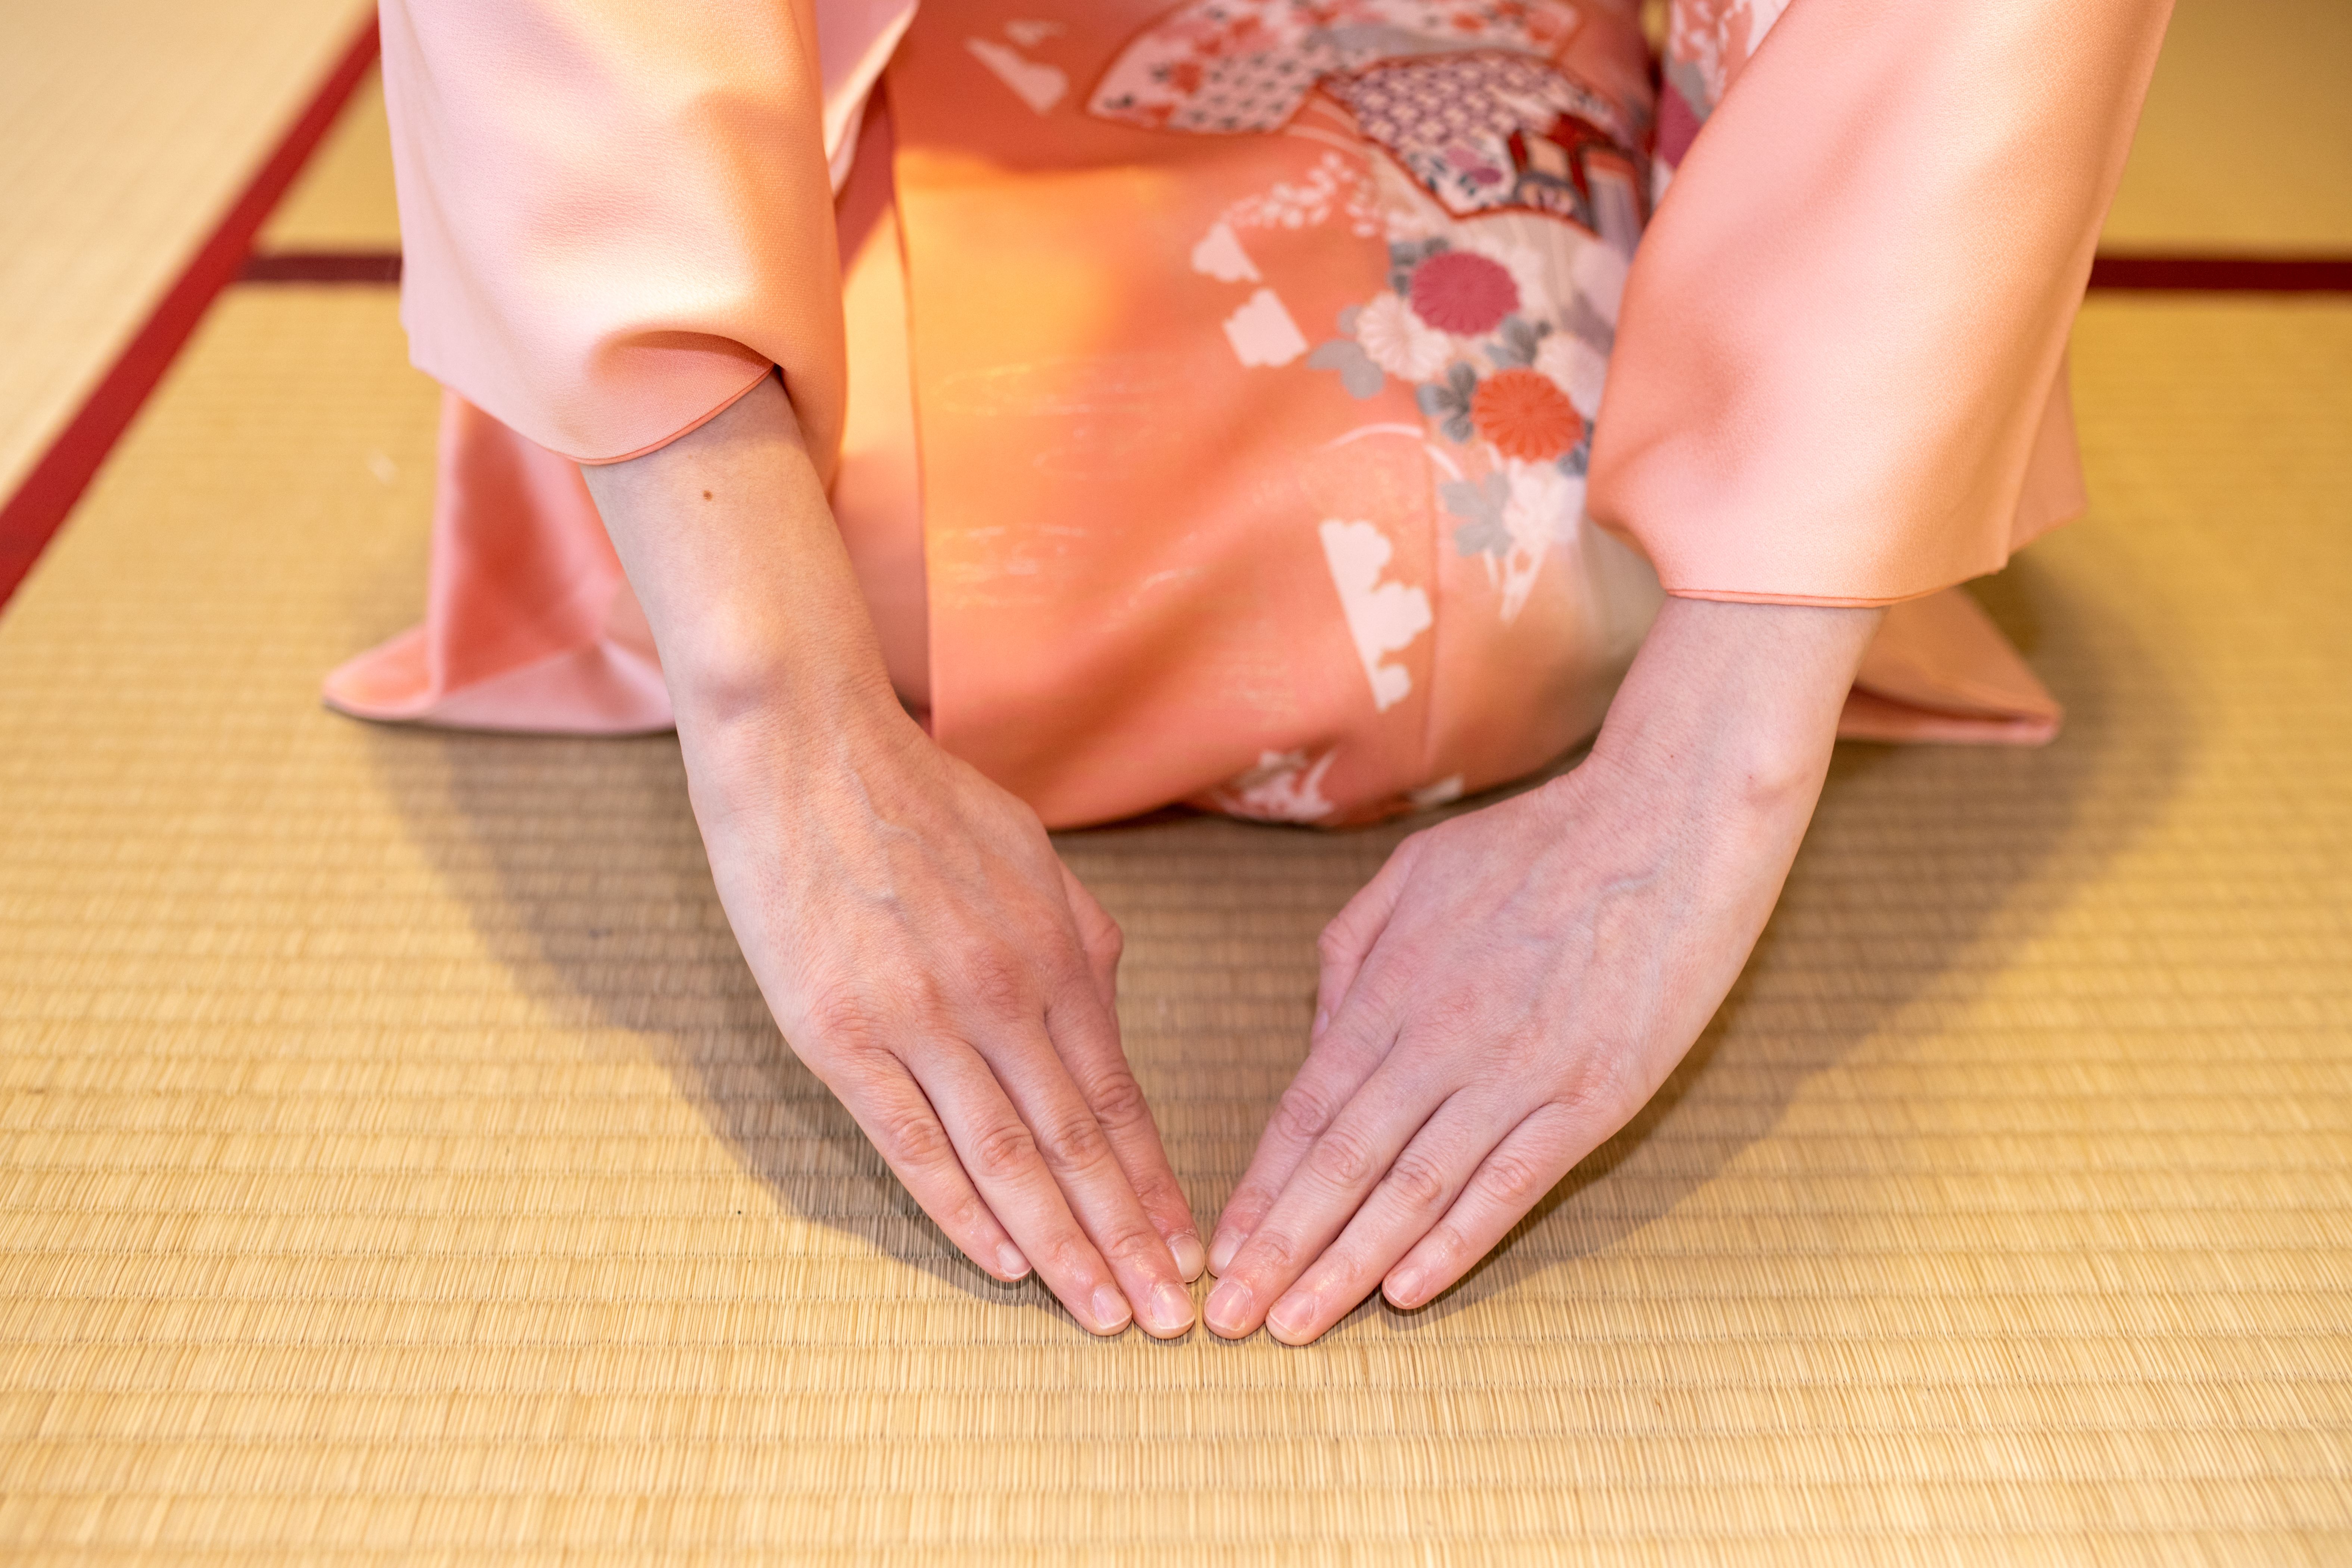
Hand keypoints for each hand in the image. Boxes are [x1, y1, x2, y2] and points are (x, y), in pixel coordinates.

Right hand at [692, 702, 1202, 1336]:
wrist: (807, 748)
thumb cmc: (919, 799)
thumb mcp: (1030, 855)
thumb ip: (1077, 939)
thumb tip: (1105, 1005)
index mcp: (1057, 953)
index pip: (1120, 1097)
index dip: (1157, 1182)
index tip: (1191, 1248)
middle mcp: (1004, 995)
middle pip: (1081, 1144)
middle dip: (1131, 1239)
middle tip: (1172, 1319)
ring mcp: (923, 1020)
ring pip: (1010, 1159)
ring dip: (1064, 1247)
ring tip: (1108, 1314)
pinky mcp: (842, 1037)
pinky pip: (915, 1144)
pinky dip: (964, 1211)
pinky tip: (1007, 1263)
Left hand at [1202, 597, 1883, 1342]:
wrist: (1669, 822)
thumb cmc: (1538, 842)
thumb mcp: (1414, 874)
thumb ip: (1352, 954)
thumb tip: (1317, 1036)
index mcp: (1395, 984)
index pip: (1308, 1107)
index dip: (1262, 1185)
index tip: (1219, 1246)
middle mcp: (1444, 1039)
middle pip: (1344, 1164)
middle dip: (1279, 1247)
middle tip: (1228, 1315)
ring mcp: (1519, 1074)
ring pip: (1415, 1190)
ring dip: (1348, 1265)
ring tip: (1295, 1324)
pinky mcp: (1592, 1098)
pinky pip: (1510, 1186)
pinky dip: (1456, 1244)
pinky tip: (1406, 1291)